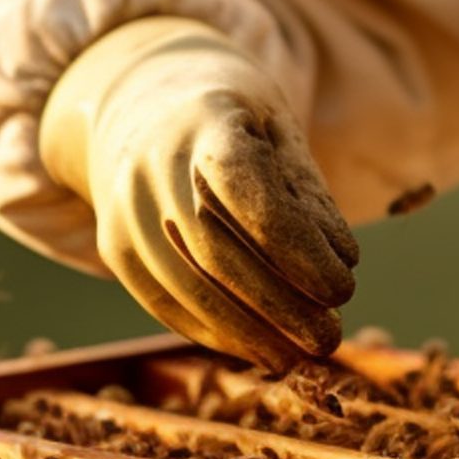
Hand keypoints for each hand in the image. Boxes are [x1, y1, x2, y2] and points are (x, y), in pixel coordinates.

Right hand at [40, 17, 358, 366]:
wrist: (138, 102)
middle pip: (215, 250)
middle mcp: (152, 164)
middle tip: (330, 339)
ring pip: (185, 286)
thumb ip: (307, 192)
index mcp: (203, 120)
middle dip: (278, 305)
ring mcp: (124, 208)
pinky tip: (255, 349)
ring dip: (245, 333)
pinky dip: (212, 332)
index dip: (295, 245)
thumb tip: (341, 265)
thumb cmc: (230, 118)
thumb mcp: (277, 127)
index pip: (246, 189)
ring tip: (297, 357)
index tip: (343, 286)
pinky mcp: (114, 246)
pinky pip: (162, 301)